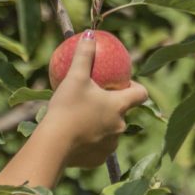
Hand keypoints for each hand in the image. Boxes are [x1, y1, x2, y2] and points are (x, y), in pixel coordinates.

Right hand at [38, 31, 148, 168]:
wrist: (53, 145)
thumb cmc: (67, 107)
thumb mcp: (75, 77)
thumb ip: (84, 55)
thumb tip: (90, 34)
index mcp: (119, 106)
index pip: (140, 94)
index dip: (137, 87)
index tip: (125, 83)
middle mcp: (120, 127)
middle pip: (123, 114)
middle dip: (112, 107)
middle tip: (95, 100)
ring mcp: (110, 146)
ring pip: (110, 132)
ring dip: (101, 125)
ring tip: (83, 119)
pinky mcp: (97, 160)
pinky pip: (97, 148)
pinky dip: (89, 142)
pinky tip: (75, 138)